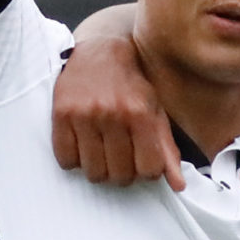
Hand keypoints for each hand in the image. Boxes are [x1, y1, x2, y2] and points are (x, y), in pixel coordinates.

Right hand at [51, 30, 183, 191]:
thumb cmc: (132, 87)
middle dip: (123, 174)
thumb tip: (178, 186)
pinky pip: (66, 160)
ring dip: (99, 170)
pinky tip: (83, 146)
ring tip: (102, 153)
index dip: (148, 172)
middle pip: (120, 175)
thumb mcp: (156, 112)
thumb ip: (167, 150)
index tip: (143, 162)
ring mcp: (84, 115)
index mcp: (140, 114)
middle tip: (121, 159)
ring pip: (93, 172)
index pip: (149, 169)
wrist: (99, 53)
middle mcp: (112, 115)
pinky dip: (74, 160)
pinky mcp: (60, 115)